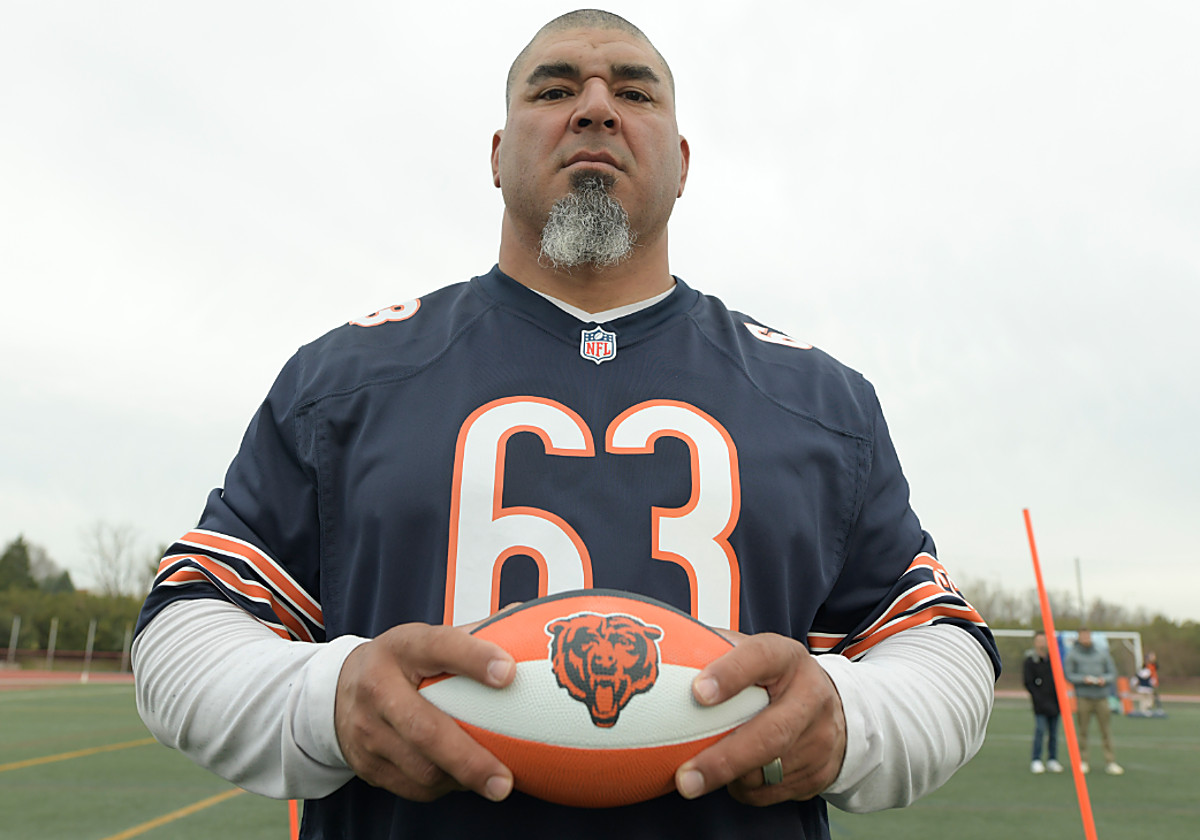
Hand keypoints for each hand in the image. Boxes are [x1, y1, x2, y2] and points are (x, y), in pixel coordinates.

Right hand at [334, 622, 515, 801]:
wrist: (338, 689)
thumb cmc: (402, 662)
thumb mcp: (428, 640)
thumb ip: (475, 636)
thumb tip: (531, 624)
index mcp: (403, 647)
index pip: (439, 647)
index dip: (474, 658)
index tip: (509, 673)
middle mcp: (378, 686)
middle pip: (425, 729)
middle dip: (469, 759)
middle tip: (505, 779)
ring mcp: (367, 729)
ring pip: (420, 767)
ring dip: (462, 778)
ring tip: (493, 780)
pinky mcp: (366, 763)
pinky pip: (412, 787)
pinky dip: (444, 787)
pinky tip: (463, 780)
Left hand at [675, 631, 846, 805]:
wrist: (835, 711)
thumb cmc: (775, 678)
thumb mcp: (753, 654)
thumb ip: (716, 649)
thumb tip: (662, 650)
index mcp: (787, 658)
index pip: (760, 659)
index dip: (730, 674)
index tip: (698, 693)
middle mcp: (810, 696)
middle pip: (770, 734)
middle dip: (724, 760)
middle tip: (685, 777)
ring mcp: (819, 738)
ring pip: (767, 771)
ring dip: (729, 777)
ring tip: (703, 772)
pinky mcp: (818, 772)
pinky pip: (769, 792)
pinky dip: (743, 788)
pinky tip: (734, 775)